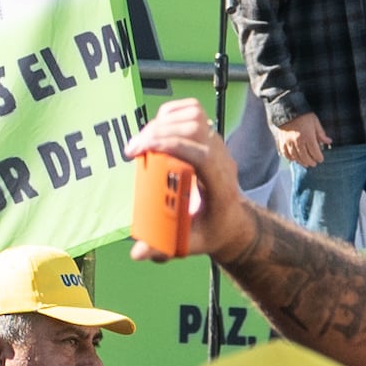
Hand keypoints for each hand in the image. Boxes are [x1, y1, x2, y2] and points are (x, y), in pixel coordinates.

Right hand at [134, 102, 264, 259]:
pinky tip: (156, 129)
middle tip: (134, 151)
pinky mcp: (208, 138)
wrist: (231, 222)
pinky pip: (192, 112)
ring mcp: (217, 146)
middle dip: (160, 134)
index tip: (144, 151)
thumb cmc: (210, 232)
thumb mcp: (188, 244)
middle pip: (195, 130)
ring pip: (194, 117)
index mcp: (220, 186)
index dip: (173, 146)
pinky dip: (171, 113)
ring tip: (142, 143)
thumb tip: (137, 252)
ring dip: (162, 124)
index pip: (202, 155)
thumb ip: (163, 249)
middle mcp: (221, 161)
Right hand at [270, 112, 329, 171]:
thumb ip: (321, 134)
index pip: (315, 152)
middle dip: (311, 162)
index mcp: (308, 137)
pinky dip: (290, 158)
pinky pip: (286, 154)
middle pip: (305, 157)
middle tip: (314, 163)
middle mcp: (298, 142)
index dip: (319, 157)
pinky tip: (295, 159)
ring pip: (296, 157)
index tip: (321, 159)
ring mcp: (289, 143)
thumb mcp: (315, 122)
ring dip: (301, 162)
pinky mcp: (282, 142)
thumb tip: (329, 142)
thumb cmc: (303, 116)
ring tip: (306, 164)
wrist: (287, 110)